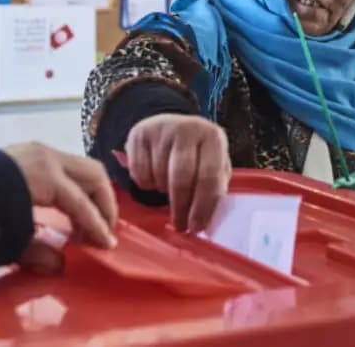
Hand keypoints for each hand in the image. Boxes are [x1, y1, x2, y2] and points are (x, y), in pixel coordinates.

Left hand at [3, 142, 117, 273]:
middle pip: (93, 176)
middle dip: (104, 203)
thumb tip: (58, 265)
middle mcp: (47, 156)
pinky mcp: (28, 151)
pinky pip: (65, 166)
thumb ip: (36, 250)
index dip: (97, 227)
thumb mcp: (6, 236)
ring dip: (91, 193)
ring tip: (87, 222)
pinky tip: (67, 208)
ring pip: (82, 167)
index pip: (82, 203)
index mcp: (46, 175)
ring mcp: (38, 150)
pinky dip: (75, 185)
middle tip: (104, 231)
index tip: (107, 247)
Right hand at [124, 114, 230, 232]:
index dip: (202, 206)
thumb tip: (208, 220)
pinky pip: (140, 172)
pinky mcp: (140, 133)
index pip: (209, 176)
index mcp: (213, 137)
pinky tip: (155, 178)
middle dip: (181, 208)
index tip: (196, 227)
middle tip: (180, 225)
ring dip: (163, 192)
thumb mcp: (214, 164)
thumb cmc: (197, 154)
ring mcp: (162, 129)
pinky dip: (146, 184)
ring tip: (169, 188)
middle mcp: (188, 128)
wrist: (171, 127)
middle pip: (181, 178)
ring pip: (159, 176)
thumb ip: (215, 188)